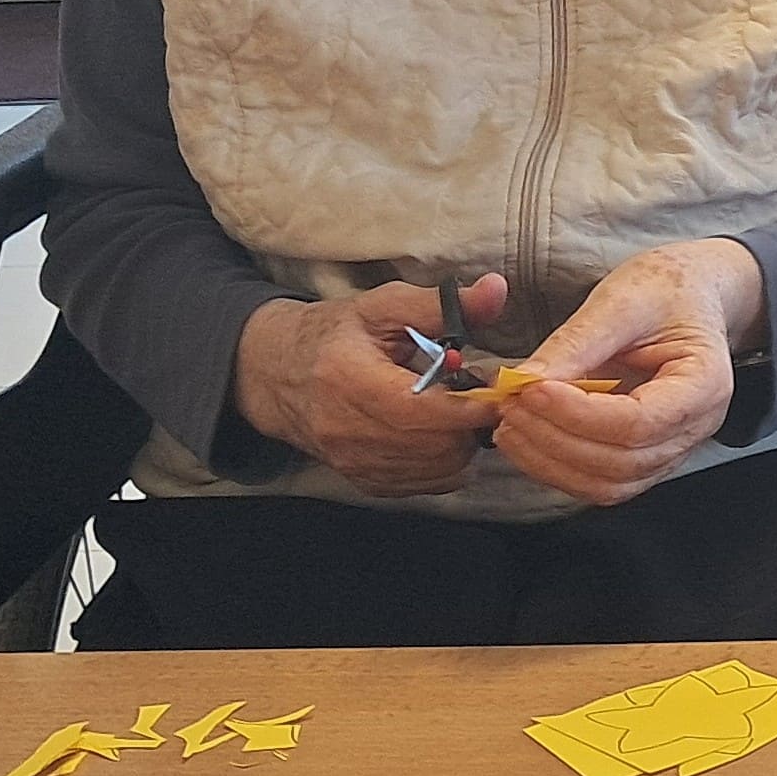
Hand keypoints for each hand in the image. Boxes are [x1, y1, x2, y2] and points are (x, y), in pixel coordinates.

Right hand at [231, 276, 506, 495]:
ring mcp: (354, 462)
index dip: (468, 405)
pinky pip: (427, 485)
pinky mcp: (364, 481)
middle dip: (471, 422)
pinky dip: (447, 462)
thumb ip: (443, 304)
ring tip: (456, 411)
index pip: (420, 410)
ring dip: (462, 442)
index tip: (494, 389)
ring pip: (438, 470)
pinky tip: (439, 433)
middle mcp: (346, 430)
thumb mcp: (384, 306)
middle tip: (476, 395)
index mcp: (348, 379)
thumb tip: (496, 290)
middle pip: (436, 446)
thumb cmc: (337, 335)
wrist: (280, 374)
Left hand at [492, 239, 764, 507]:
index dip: (579, 414)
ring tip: (511, 422)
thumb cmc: (667, 290)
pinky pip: (599, 480)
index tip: (532, 390)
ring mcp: (671, 449)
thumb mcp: (622, 301)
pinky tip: (528, 435)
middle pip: (621, 462)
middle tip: (511, 403)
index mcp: (704, 385)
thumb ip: (575, 343)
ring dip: (550, 460)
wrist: (691, 295)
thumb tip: (524, 382)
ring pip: (608, 483)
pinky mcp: (643, 455)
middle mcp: (695, 428)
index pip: (639, 423)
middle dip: (555, 439)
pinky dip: (556, 465)